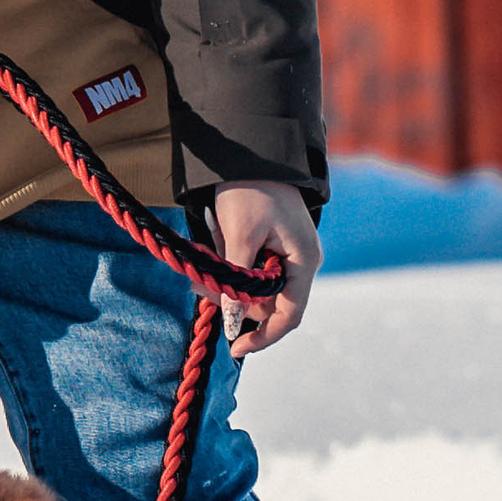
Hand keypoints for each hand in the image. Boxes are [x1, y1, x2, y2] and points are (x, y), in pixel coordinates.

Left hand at [206, 182, 319, 358]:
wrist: (251, 151)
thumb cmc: (250, 189)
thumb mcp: (240, 234)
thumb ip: (236, 279)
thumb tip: (231, 320)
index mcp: (303, 261)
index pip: (290, 315)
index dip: (265, 337)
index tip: (236, 349)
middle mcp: (300, 262)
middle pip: (267, 302)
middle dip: (232, 300)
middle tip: (198, 285)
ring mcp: (287, 254)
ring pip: (255, 287)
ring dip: (226, 283)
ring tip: (198, 265)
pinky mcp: (272, 245)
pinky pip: (251, 268)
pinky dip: (230, 267)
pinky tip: (209, 253)